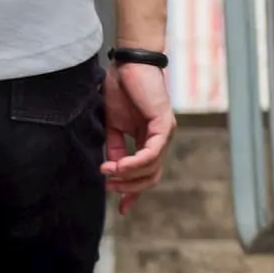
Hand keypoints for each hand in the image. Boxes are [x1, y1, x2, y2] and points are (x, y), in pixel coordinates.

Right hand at [100, 61, 175, 214]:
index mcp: (149, 141)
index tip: (121, 209)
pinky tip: (119, 166)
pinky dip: (135, 163)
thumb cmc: (121, 89)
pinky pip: (151, 153)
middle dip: (129, 187)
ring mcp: (165, 133)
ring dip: (128, 175)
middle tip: (109, 184)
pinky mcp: (164, 125)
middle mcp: (161, 140)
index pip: (147, 174)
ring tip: (108, 172)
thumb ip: (115, 149)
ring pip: (151, 169)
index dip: (133, 193)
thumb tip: (113, 170)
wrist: (127, 64)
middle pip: (151, 178)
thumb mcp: (113, 126)